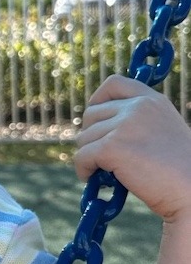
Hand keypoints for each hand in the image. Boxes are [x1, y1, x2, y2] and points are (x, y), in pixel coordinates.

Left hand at [75, 75, 190, 223]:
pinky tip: (93, 179)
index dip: (98, 99)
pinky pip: (82, 156)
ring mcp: (124, 126)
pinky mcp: (112, 147)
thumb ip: (138, 121)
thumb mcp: (163, 131)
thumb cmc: (180, 172)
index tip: (95, 118)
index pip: (114, 84)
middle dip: (92, 135)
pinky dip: (83, 169)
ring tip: (106, 171)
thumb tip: (97, 126)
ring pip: (85, 138)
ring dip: (90, 155)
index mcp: (153, 101)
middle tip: (102, 155)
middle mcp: (138, 108)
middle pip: (91, 114)